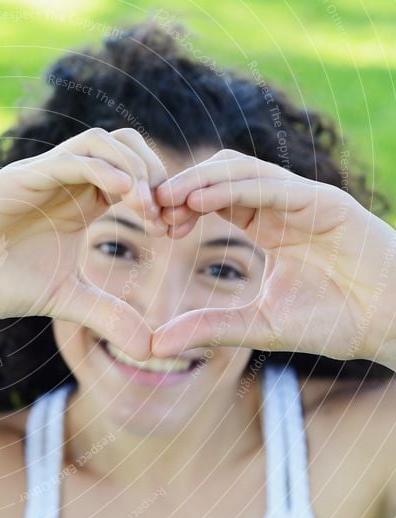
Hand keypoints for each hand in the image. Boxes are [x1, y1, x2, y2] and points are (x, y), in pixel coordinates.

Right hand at [0, 127, 167, 359]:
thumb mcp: (65, 301)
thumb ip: (107, 316)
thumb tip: (149, 349)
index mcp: (80, 202)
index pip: (135, 173)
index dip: (162, 195)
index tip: (175, 230)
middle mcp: (65, 181)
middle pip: (126, 144)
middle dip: (156, 173)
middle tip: (165, 216)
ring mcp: (43, 176)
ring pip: (101, 142)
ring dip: (134, 167)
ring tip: (147, 207)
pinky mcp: (20, 179)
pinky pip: (69, 159)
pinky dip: (102, 169)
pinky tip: (124, 196)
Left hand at [150, 149, 395, 366]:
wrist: (391, 326)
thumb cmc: (332, 322)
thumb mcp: (257, 325)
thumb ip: (208, 327)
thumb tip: (154, 344)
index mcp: (266, 225)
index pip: (214, 199)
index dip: (180, 205)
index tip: (151, 224)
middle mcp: (282, 206)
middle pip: (221, 175)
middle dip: (182, 187)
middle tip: (149, 207)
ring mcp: (304, 200)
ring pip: (243, 171)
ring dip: (200, 180)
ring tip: (166, 199)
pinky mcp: (327, 203)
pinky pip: (273, 187)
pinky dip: (234, 188)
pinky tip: (199, 202)